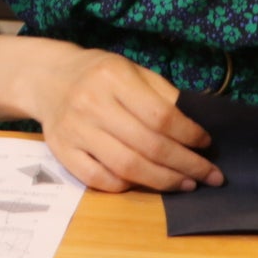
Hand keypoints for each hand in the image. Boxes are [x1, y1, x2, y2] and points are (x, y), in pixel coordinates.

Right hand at [27, 46, 223, 192]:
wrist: (47, 77)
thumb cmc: (99, 74)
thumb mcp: (132, 70)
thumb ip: (162, 95)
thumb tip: (197, 129)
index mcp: (113, 77)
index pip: (161, 115)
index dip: (189, 135)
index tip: (206, 144)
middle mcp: (91, 103)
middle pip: (148, 145)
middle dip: (186, 165)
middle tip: (209, 176)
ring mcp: (74, 129)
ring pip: (126, 167)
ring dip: (163, 181)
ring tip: (185, 184)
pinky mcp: (61, 150)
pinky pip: (98, 179)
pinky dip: (125, 186)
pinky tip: (144, 183)